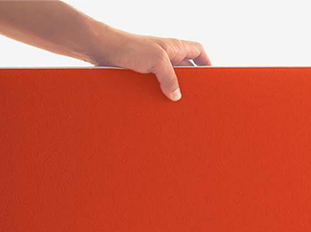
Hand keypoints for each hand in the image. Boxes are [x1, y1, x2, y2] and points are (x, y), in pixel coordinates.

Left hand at [91, 31, 211, 100]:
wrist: (101, 49)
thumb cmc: (128, 46)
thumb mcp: (156, 61)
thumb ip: (170, 77)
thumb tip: (177, 95)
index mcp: (173, 47)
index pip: (198, 51)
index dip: (206, 62)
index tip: (210, 77)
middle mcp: (165, 56)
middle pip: (185, 70)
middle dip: (190, 83)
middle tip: (195, 97)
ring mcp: (153, 66)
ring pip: (169, 80)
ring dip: (171, 91)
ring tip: (176, 106)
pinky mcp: (141, 75)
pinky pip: (155, 87)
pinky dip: (157, 95)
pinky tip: (157, 106)